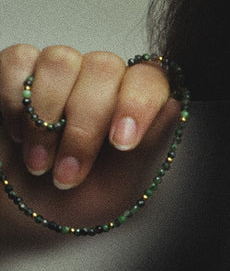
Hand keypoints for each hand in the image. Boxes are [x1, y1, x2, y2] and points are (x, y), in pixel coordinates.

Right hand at [0, 45, 172, 189]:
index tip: (122, 143)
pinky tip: (17, 135)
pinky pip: (18, 61)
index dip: (137, 104)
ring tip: (40, 164)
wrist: (28, 209)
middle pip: (103, 67)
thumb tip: (173, 106)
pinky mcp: (18, 70)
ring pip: (60, 61)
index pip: (149, 79)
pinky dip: (14, 101)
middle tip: (68, 175)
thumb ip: (146, 147)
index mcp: (136, 100)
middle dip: (84, 127)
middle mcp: (102, 78)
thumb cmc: (80, 197)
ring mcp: (61, 70)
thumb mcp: (118, 186)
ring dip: (45, 119)